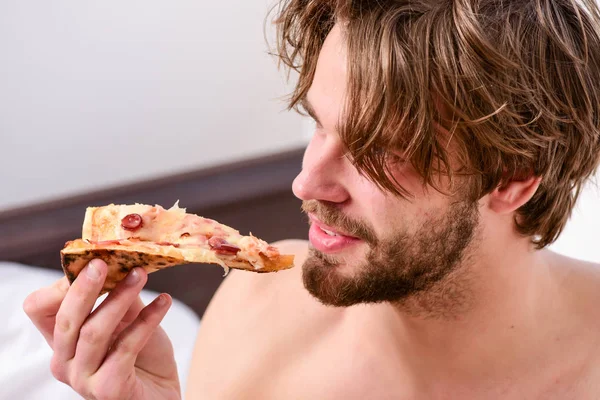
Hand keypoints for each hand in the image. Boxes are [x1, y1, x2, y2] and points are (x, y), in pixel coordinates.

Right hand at [23, 259, 180, 399]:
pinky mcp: (109, 390)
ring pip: (94, 332)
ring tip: (142, 275)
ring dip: (120, 298)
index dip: (61, 283)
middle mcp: (64, 361)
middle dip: (84, 287)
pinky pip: (126, 347)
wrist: (161, 393)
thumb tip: (120, 257)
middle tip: (104, 262)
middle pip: (65, 319)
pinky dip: (148, 320)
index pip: (39, 307)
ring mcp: (83, 379)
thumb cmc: (142, 356)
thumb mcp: (126, 318)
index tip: (93, 261)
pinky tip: (164, 301)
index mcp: (61, 340)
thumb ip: (115, 293)